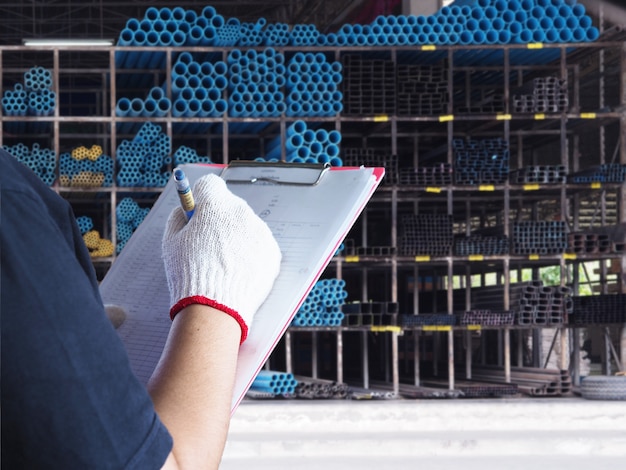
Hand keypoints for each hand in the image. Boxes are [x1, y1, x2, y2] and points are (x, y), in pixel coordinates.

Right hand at [161, 174, 280, 342]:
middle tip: (208, 242)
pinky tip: (237, 271)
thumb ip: (178, 218)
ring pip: (246, 226)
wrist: (216, 307)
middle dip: (219, 219)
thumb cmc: (189, 273)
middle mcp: (242, 213)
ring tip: (222, 263)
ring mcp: (261, 232)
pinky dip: (249, 254)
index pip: (210, 184)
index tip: (197, 209)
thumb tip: (185, 209)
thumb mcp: (171, 242)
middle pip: (230, 206)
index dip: (201, 196)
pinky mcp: (273, 252)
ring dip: (236, 237)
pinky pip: (258, 245)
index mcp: (216, 205)